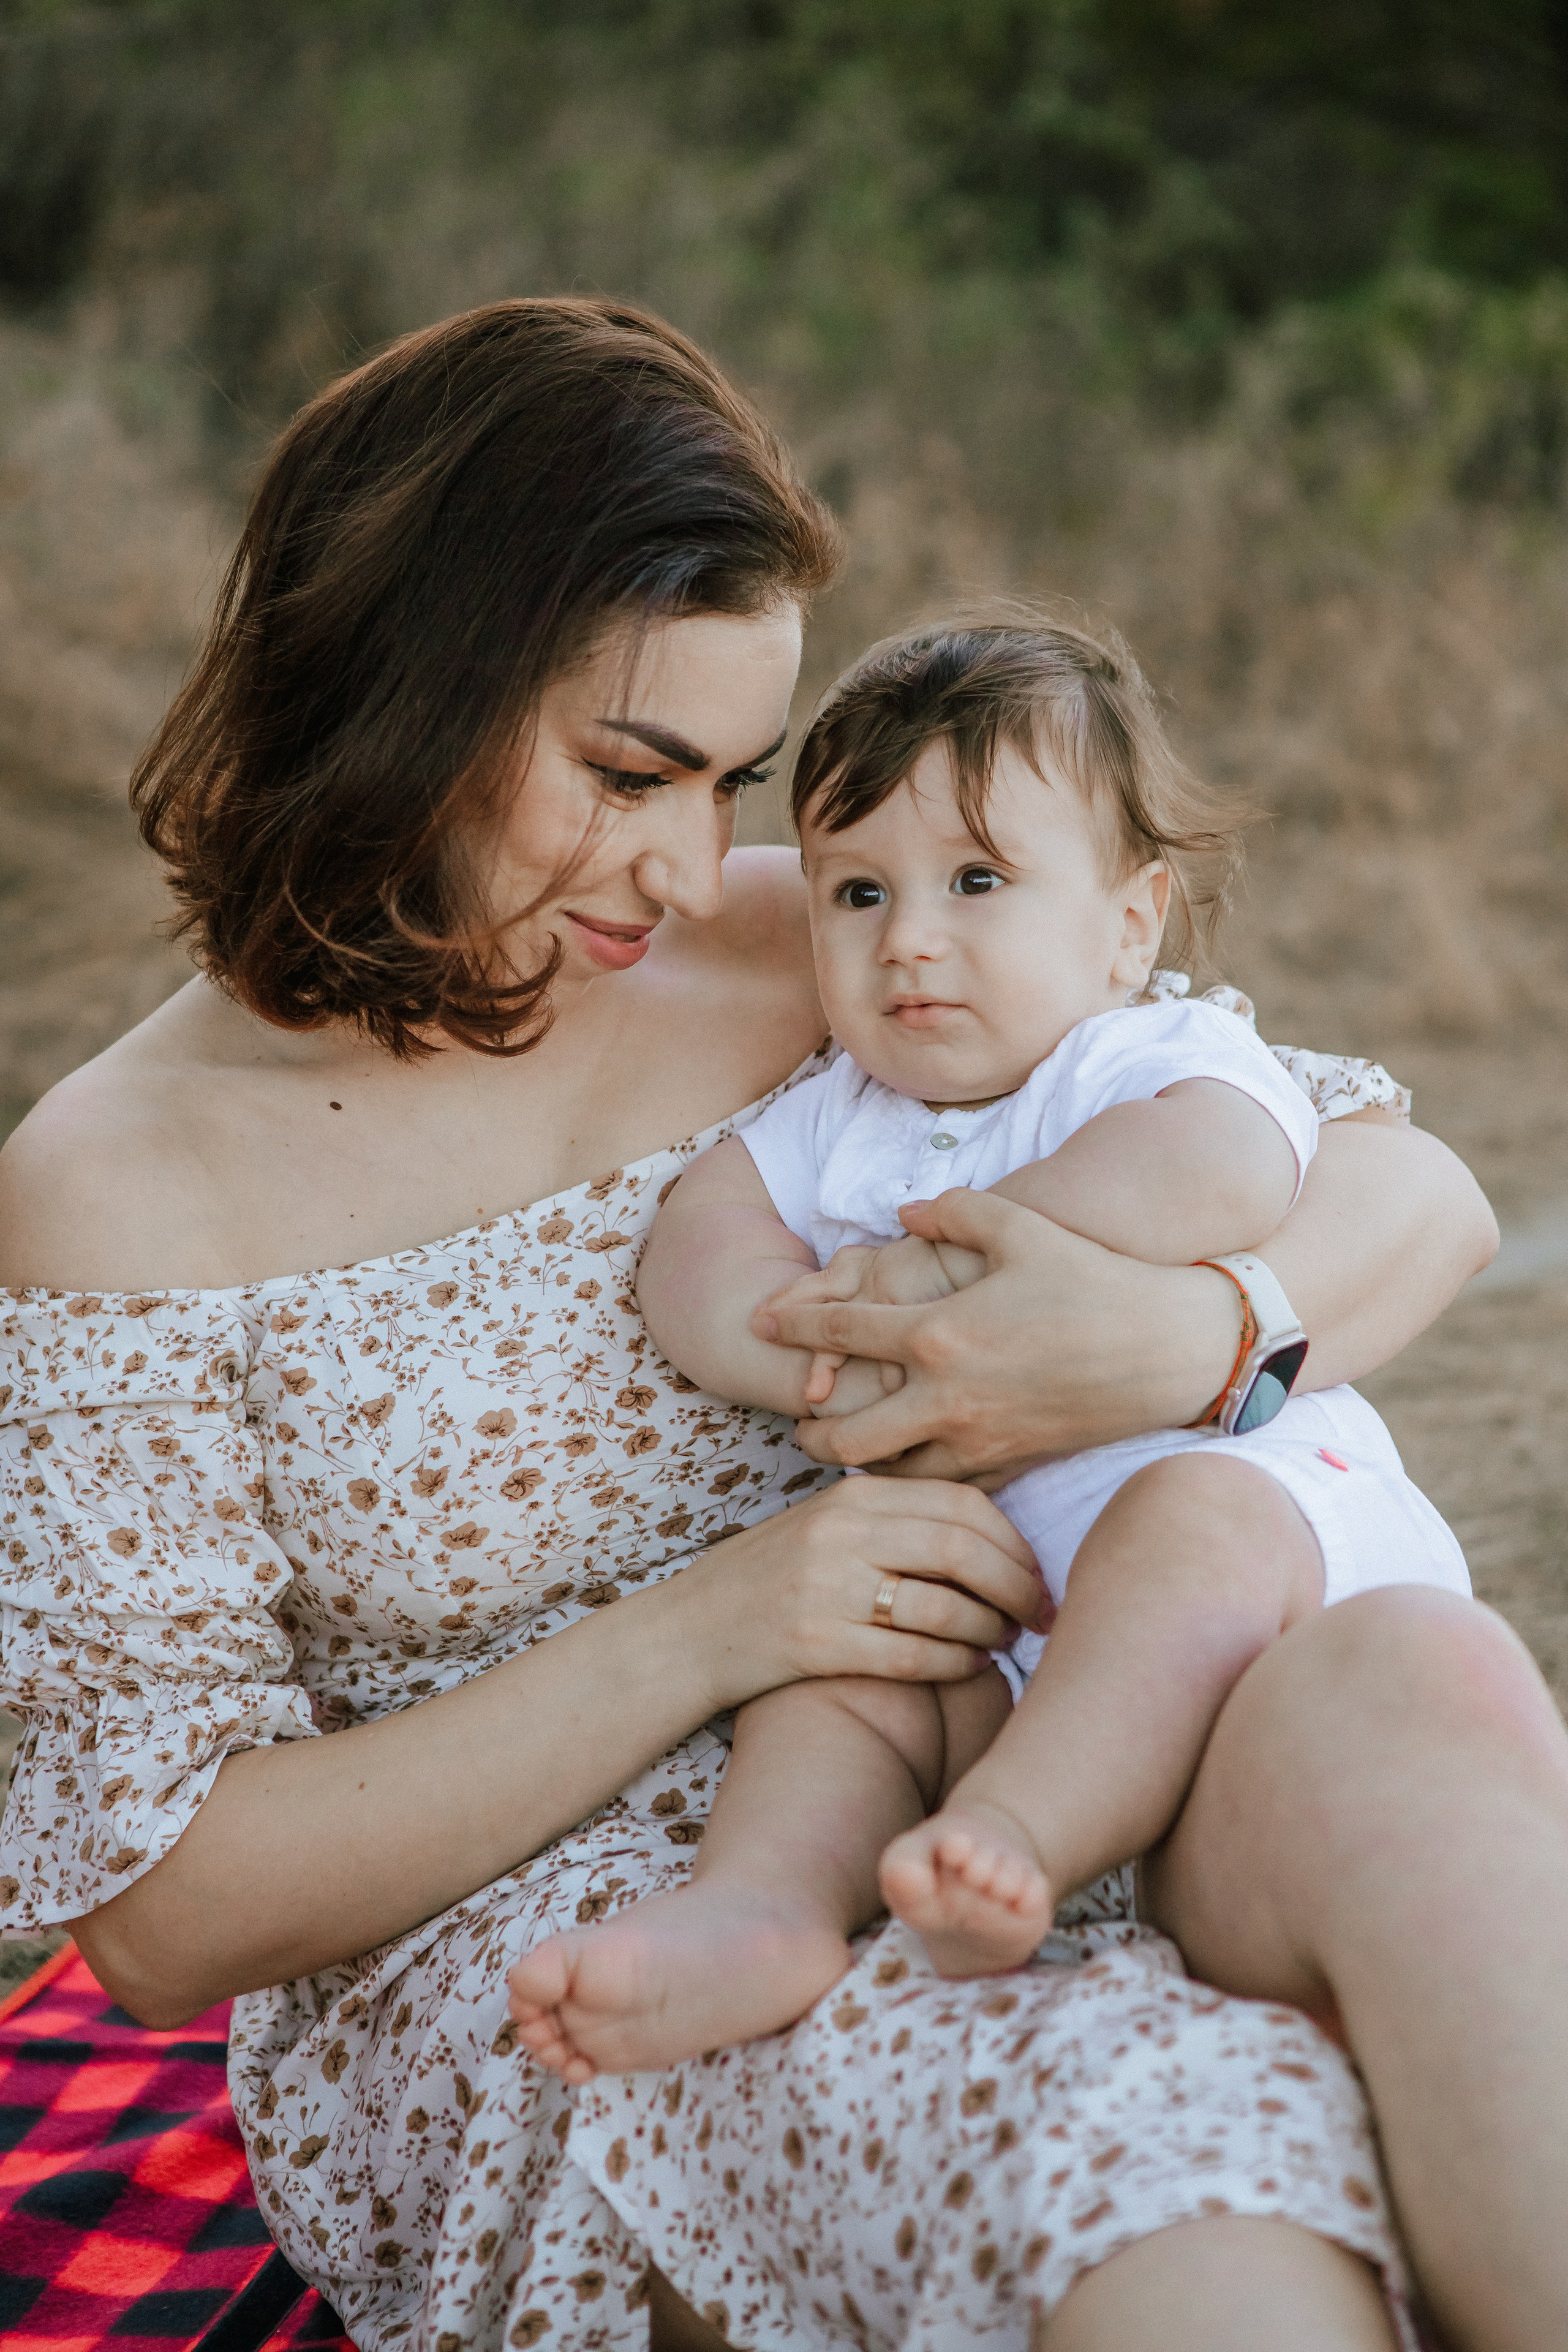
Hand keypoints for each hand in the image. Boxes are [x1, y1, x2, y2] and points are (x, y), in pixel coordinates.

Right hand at [682, 1470, 1046, 1710]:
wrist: (687, 1632)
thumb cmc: (769, 1581)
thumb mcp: (826, 1527)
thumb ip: (895, 1521)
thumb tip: (990, 1535)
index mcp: (851, 1495)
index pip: (960, 1503)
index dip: (1014, 1541)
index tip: (1038, 1573)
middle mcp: (840, 1533)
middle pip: (963, 1549)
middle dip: (1019, 1585)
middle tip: (1044, 1614)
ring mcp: (826, 1588)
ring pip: (943, 1605)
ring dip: (991, 1628)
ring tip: (1007, 1641)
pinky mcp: (816, 1644)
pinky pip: (912, 1656)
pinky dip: (955, 1663)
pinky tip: (972, 1666)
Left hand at [754, 1187, 1240, 1481]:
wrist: (1169, 1348)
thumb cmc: (1093, 1279)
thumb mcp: (1020, 1227)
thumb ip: (951, 1211)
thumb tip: (902, 1214)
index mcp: (939, 1332)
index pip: (840, 1332)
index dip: (792, 1323)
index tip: (760, 1319)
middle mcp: (947, 1396)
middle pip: (845, 1436)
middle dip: (811, 1430)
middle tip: (800, 1419)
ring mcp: (978, 1440)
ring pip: (889, 1477)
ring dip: (859, 1465)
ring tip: (846, 1449)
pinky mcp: (1010, 1467)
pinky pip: (943, 1490)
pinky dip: (916, 1483)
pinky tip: (908, 1468)